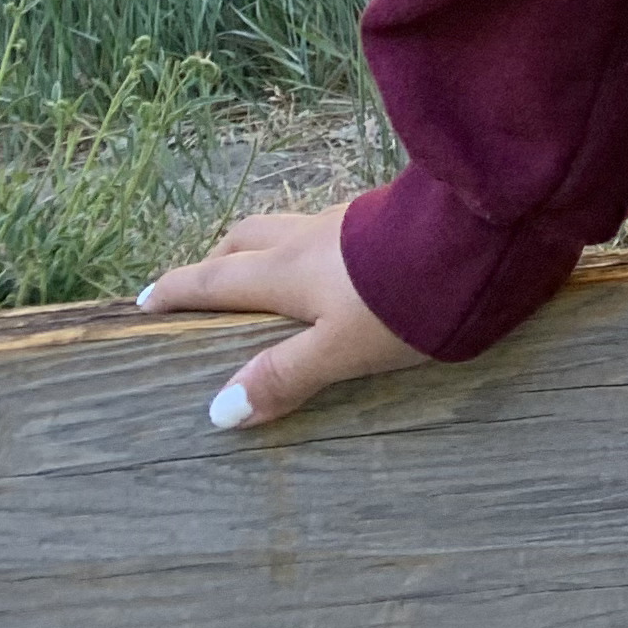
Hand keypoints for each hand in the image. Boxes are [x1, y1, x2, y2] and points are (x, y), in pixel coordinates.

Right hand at [140, 202, 427, 428]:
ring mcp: (353, 218)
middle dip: (220, 258)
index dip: (180, 289)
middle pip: (249, 238)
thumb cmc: (403, 298)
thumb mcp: (339, 350)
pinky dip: (314, 247)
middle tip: (205, 280)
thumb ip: (284, 376)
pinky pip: (333, 229)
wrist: (482, 233)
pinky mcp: (390, 215)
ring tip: (270, 276)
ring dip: (270, 248)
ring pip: (293, 227)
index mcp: (287, 269)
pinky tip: (338, 267)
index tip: (146, 297)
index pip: (217, 278)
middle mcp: (311, 235)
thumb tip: (218, 412)